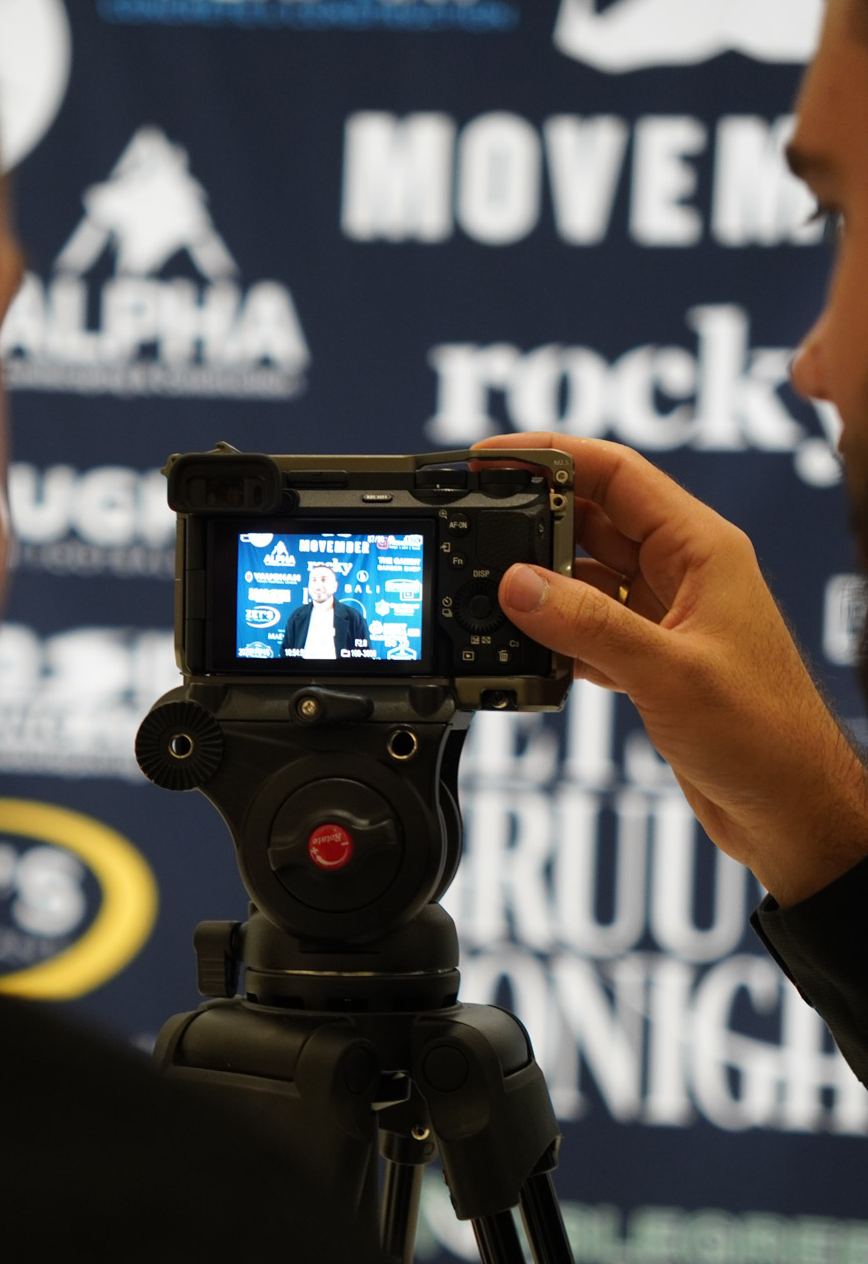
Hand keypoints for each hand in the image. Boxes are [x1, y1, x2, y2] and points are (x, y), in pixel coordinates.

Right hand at [478, 432, 867, 906]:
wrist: (788, 808)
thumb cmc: (763, 735)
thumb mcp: (666, 672)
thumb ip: (588, 626)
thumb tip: (517, 585)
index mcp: (702, 549)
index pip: (616, 474)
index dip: (550, 455)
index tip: (492, 457)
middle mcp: (684, 572)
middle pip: (593, 519)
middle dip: (534, 520)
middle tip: (475, 529)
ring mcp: (666, 616)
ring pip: (586, 576)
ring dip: (541, 584)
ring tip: (492, 597)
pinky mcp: (652, 660)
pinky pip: (589, 627)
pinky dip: (555, 635)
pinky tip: (528, 651)